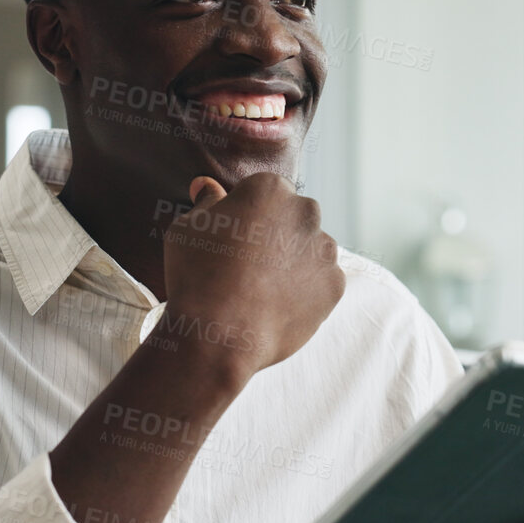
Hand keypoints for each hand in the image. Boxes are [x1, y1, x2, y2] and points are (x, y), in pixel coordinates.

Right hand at [160, 173, 344, 378]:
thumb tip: (207, 187)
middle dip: (276, 234)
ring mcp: (325, 250)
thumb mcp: (188, 229)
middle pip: (293, 218)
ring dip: (294, 262)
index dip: (247, 216)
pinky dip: (305, 291)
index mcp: (270, 189)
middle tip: (248, 265)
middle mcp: (306, 212)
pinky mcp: (335, 285)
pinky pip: (321, 282)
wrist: (219, 335)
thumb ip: (207, 203)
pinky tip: (278, 306)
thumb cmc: (197, 276)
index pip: (264, 193)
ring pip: (311, 250)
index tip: (233, 239)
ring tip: (263, 290)